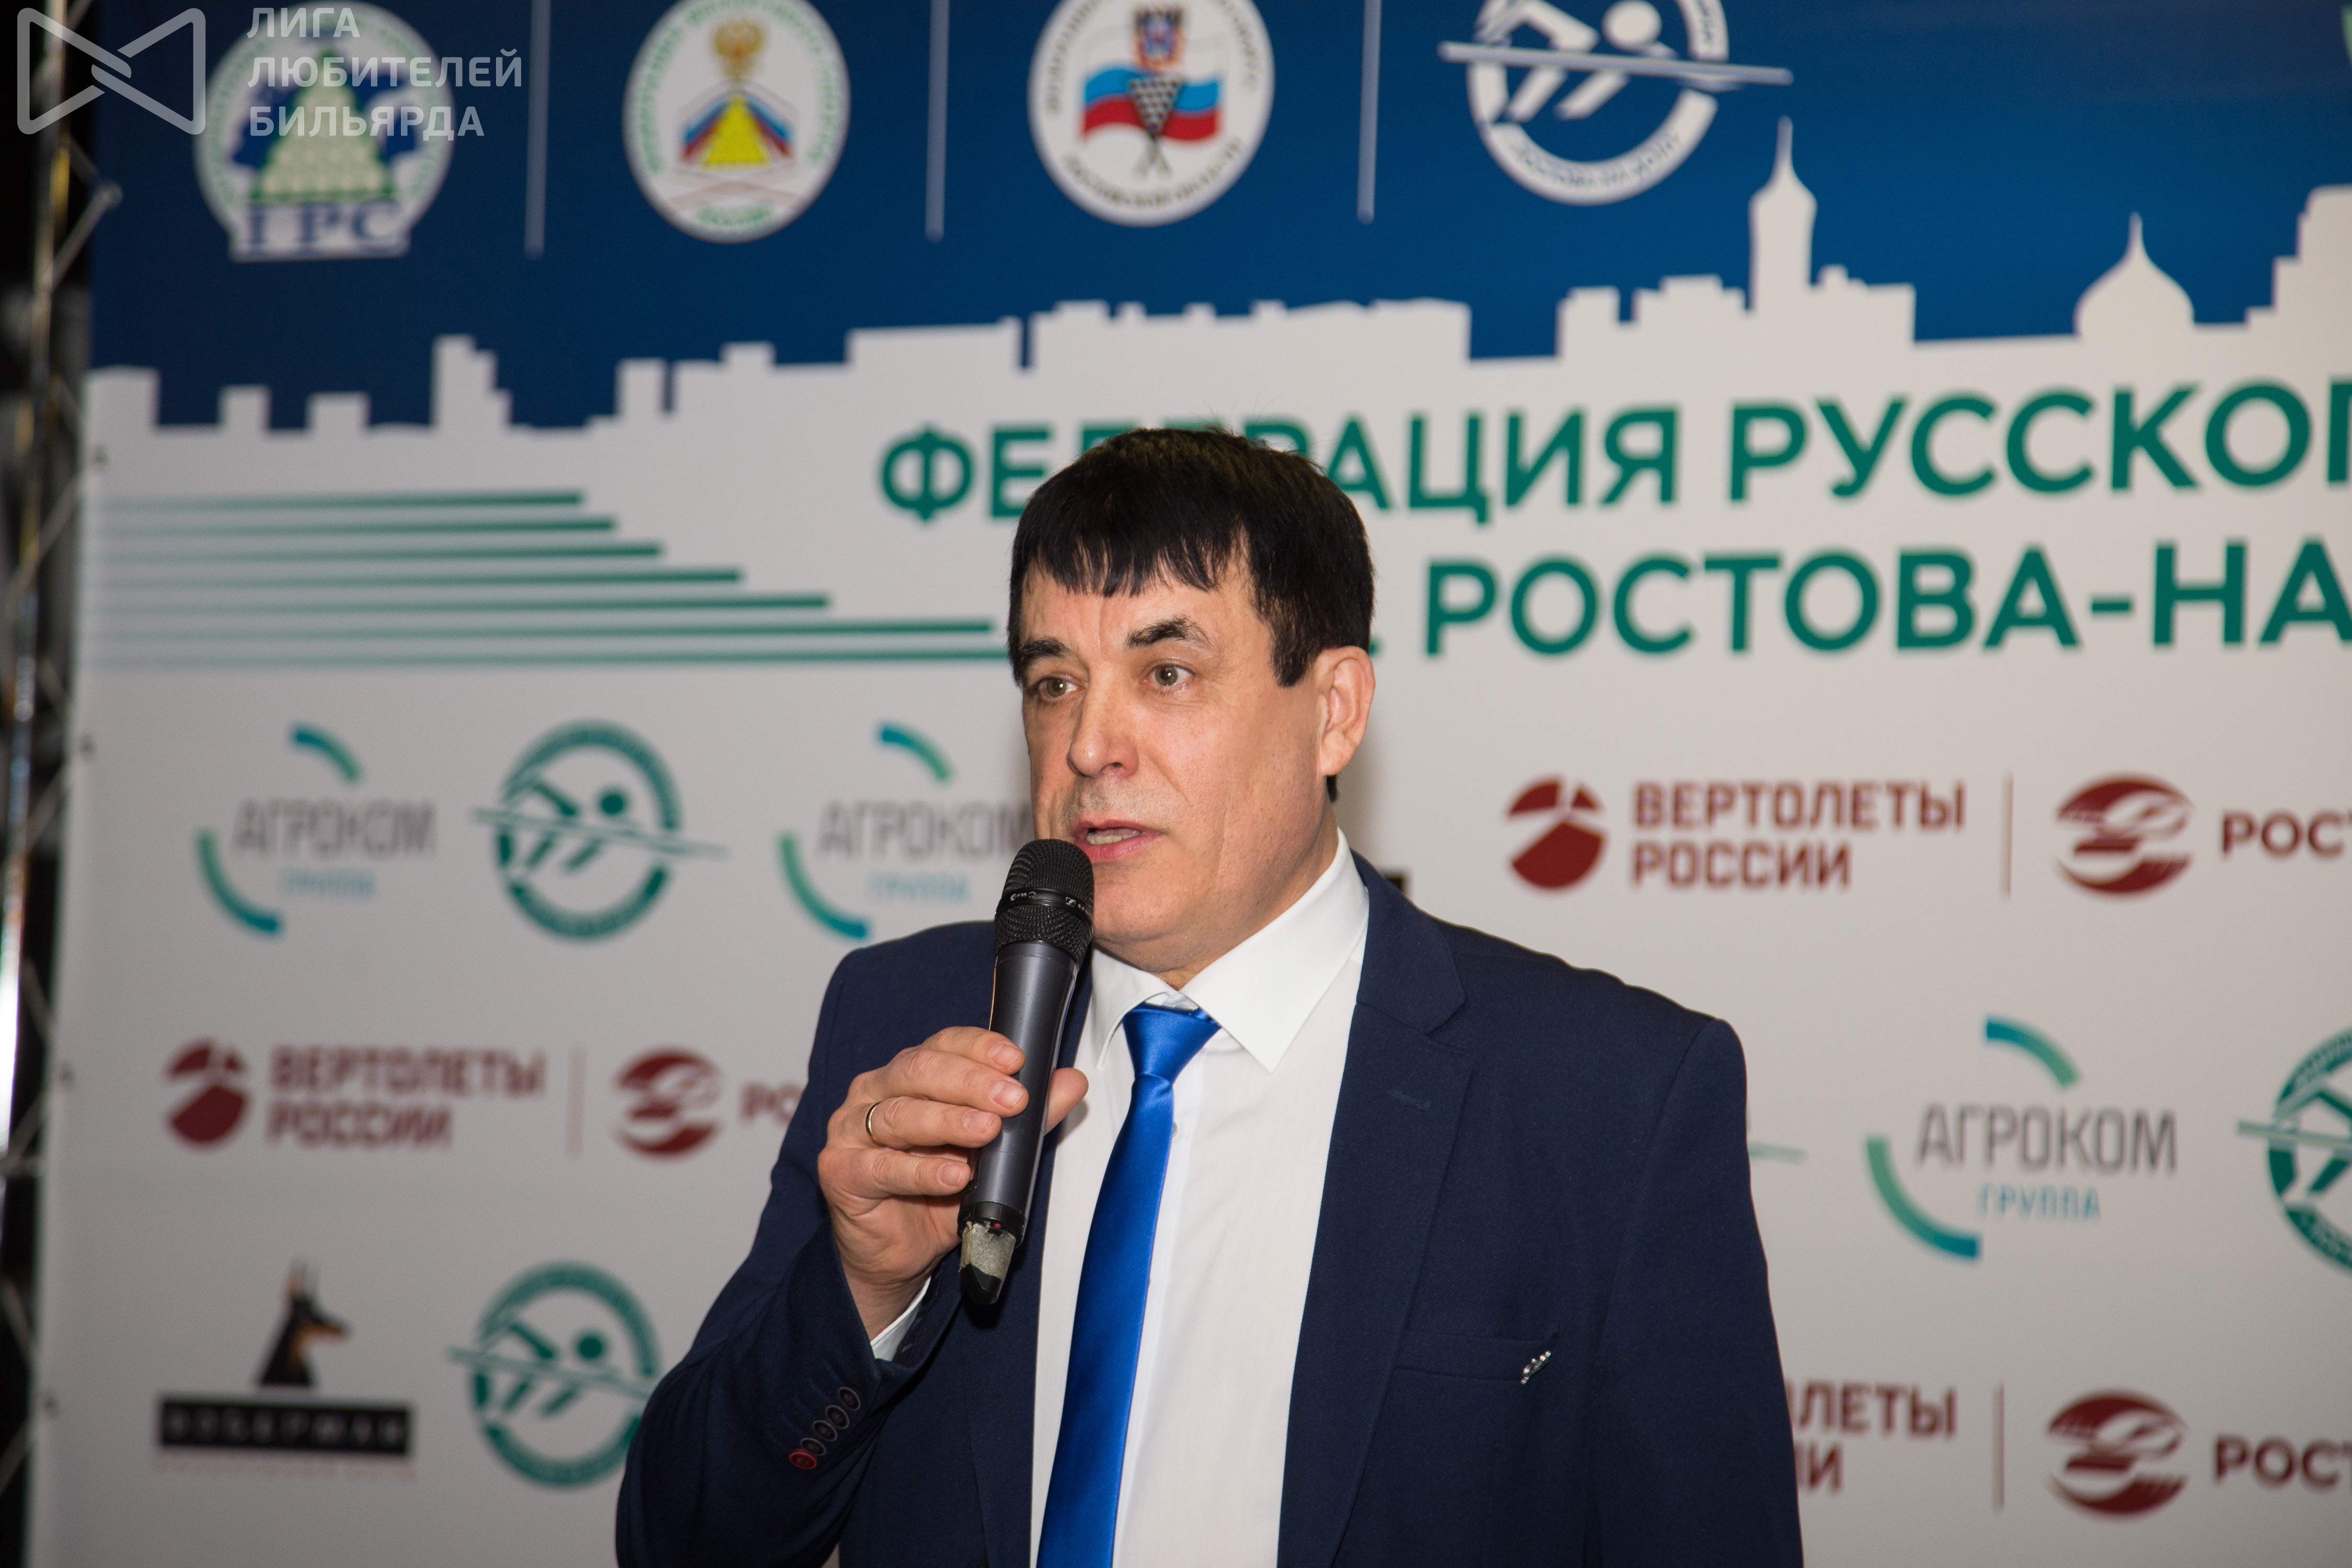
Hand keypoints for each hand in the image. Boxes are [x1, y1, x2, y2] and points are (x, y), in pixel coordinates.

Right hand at [820, 1027, 1087, 1337]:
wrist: (899, 1254)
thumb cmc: (940, 1192)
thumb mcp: (992, 1154)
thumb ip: (1028, 1119)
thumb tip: (1071, 1083)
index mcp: (910, 1075)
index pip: (943, 1045)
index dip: (979, 1047)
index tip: (1017, 1059)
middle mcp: (875, 1091)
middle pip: (920, 1071)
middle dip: (971, 1082)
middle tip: (1013, 1098)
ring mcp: (851, 1129)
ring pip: (900, 1113)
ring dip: (949, 1120)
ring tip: (988, 1131)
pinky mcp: (840, 1171)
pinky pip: (882, 1167)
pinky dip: (922, 1171)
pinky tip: (955, 1175)